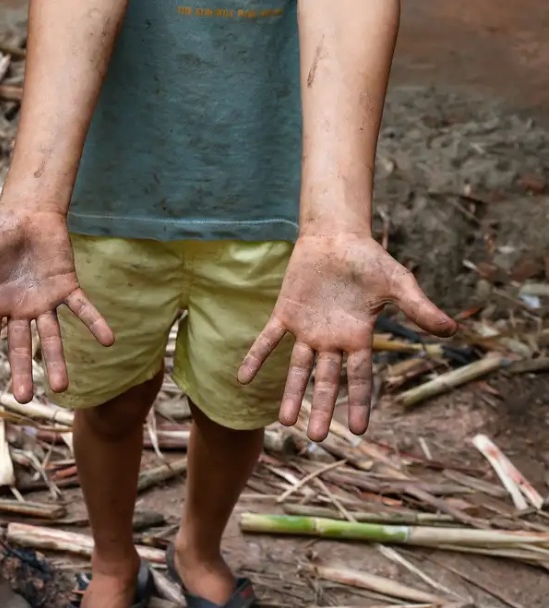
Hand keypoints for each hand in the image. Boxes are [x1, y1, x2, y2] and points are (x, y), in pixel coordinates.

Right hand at [0, 207, 113, 402]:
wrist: (26, 211)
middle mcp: (20, 310)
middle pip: (22, 346)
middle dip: (23, 371)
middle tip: (24, 398)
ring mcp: (45, 301)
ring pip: (52, 336)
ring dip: (57, 360)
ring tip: (62, 387)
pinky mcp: (66, 287)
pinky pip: (82, 308)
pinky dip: (94, 323)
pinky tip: (108, 340)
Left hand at [238, 234, 456, 440]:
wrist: (337, 238)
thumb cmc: (369, 261)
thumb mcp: (399, 284)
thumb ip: (419, 308)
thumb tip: (452, 330)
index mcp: (358, 338)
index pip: (359, 378)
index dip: (358, 402)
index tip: (358, 431)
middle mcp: (331, 340)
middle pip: (326, 381)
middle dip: (322, 408)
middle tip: (316, 437)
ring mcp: (307, 330)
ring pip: (297, 368)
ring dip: (291, 393)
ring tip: (285, 422)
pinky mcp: (285, 314)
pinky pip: (268, 340)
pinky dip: (256, 357)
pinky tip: (243, 378)